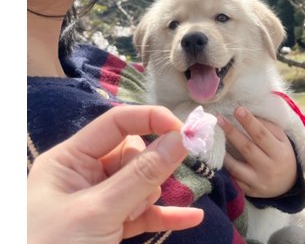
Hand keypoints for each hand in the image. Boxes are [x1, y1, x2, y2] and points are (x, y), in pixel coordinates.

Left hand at [28, 105, 203, 243]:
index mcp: (70, 158)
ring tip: (129, 220)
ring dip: (147, 198)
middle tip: (139, 194)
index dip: (151, 120)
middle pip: (133, 155)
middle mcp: (85, 174)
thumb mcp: (98, 210)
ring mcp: (100, 201)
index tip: (185, 131)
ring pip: (142, 184)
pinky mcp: (112, 225)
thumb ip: (141, 175)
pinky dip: (166, 216)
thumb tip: (181, 138)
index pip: (117, 123)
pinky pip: (145, 213)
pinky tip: (191, 217)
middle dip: (145, 173)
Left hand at [219, 107, 296, 197]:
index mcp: (279, 153)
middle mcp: (269, 168)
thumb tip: (248, 115)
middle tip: (219, 119)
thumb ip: (267, 127)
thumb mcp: (282, 140)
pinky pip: (233, 180)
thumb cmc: (282, 155)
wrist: (287, 185)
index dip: (249, 122)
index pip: (262, 135)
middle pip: (247, 149)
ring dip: (223, 153)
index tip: (238, 109)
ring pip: (236, 167)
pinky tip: (216, 158)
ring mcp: (258, 182)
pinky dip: (224, 169)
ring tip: (213, 139)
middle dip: (232, 133)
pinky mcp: (249, 191)